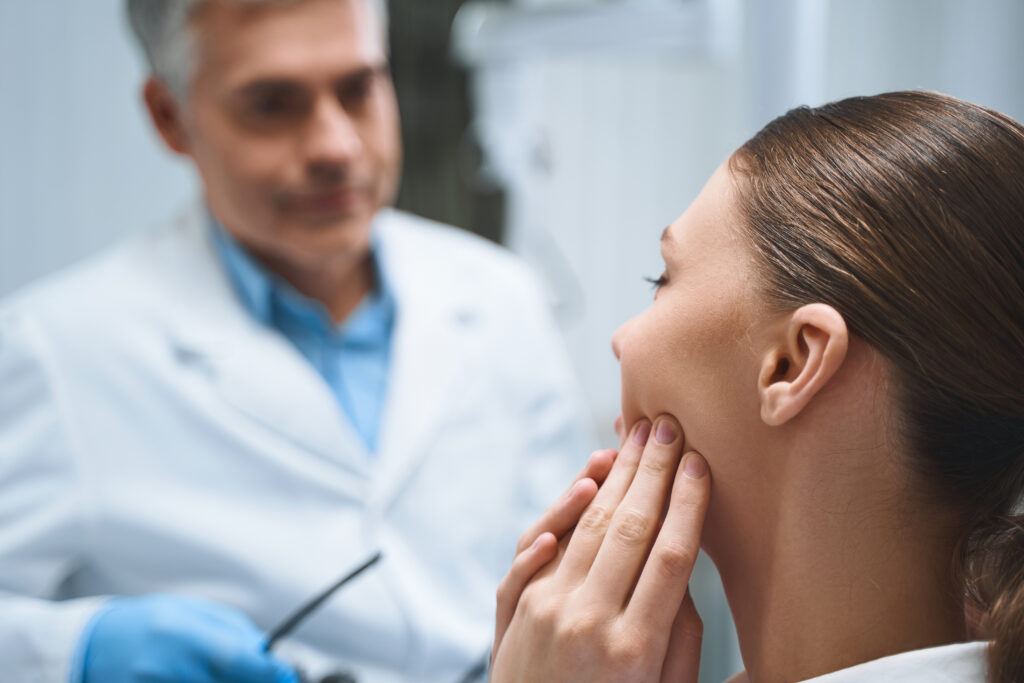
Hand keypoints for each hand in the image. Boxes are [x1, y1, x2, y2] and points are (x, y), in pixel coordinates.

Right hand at [81, 594, 298, 682]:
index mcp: (181, 634)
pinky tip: (199, 679)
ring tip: (216, 674)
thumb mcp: (191, 612)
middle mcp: (167, 668)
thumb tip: (269, 656)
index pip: (242, 662)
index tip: (287, 676)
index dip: (274, 674)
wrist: (86, 647)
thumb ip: (233, 633)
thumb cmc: (144, 624)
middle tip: (261, 677)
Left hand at [491, 415, 710, 682]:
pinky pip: (536, 548)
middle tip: (667, 427)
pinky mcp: (516, 609)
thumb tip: (680, 577)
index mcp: (636, 648)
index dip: (687, 503)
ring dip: (611, 477)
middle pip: (627, 527)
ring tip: (633, 440)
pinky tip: (583, 485)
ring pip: (585, 527)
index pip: (669, 555)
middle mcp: (587, 620)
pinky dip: (557, 513)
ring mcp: (546, 610)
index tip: (699, 463)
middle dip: (651, 471)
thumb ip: (680, 641)